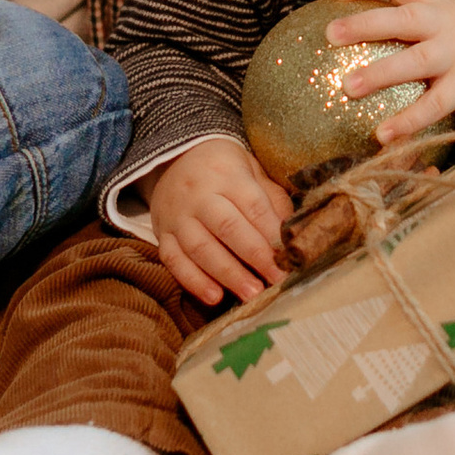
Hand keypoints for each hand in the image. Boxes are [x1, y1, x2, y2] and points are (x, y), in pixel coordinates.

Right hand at [148, 140, 292, 306]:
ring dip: (227, 274)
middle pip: (227, 227)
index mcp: (227, 174)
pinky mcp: (162, 233)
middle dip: (254, 257)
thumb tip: (292, 234)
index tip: (289, 256)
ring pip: (200, 248)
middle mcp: (199, 195)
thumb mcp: (251, 170)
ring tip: (251, 295)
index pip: (252, 205)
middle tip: (276, 280)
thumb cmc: (224, 169)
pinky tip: (214, 297)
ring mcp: (178, 215)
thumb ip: (271, 199)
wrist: (175, 157)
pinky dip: (193, 281)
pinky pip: (173, 260)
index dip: (271, 232)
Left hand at [327, 0, 454, 143]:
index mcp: (433, 2)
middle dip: (366, 24)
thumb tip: (341, 24)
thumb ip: (401, 13)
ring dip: (382, 73)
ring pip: (417, 61)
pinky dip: (408, 121)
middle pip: (405, 19)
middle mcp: (443, 24)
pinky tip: (381, 134)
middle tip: (331, 33)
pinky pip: (433, 105)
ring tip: (349, 87)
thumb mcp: (437, 11)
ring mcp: (454, 56)